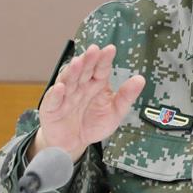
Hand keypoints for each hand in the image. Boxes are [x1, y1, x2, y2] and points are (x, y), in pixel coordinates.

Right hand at [30, 44, 144, 162]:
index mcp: (96, 83)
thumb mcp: (115, 112)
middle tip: (94, 50)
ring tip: (77, 63)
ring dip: (72, 72)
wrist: (74, 142)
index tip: (110, 49)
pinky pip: (54, 100)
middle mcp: (80, 86)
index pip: (101, 68)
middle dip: (88, 60)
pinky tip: (60, 88)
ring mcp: (65, 95)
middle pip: (84, 70)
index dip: (104, 59)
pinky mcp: (52, 108)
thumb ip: (126, 96)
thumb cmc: (93, 124)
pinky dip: (56, 94)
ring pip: (68, 81)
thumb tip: (140, 80)